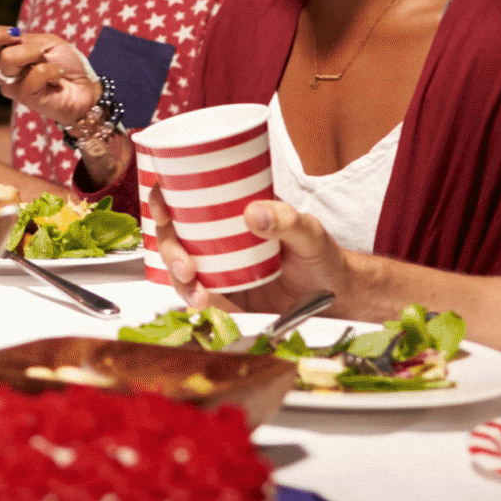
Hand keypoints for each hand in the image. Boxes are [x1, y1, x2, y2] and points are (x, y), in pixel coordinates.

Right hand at [0, 17, 98, 127]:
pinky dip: (50, 71)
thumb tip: (7, 40)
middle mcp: (2, 71)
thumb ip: (22, 42)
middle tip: (16, 36)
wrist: (85, 87)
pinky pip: (33, 75)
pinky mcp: (24, 97)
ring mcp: (11, 85)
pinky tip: (56, 79)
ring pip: (9, 59)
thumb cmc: (64, 63)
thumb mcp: (43, 42)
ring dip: (35, 54)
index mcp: (4, 55)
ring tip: (49, 64)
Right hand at [150, 183, 335, 315]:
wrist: (338, 299)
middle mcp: (217, 235)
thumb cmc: (323, 257)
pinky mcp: (224, 295)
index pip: (185, 196)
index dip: (163, 198)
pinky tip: (205, 304)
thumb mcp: (310, 232)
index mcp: (230, 210)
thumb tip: (253, 212)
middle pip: (174, 235)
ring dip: (178, 280)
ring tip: (197, 294)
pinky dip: (194, 300)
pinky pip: (198, 295)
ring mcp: (218, 266)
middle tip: (185, 267)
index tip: (161, 208)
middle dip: (168, 249)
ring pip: (179, 267)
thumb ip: (287, 220)